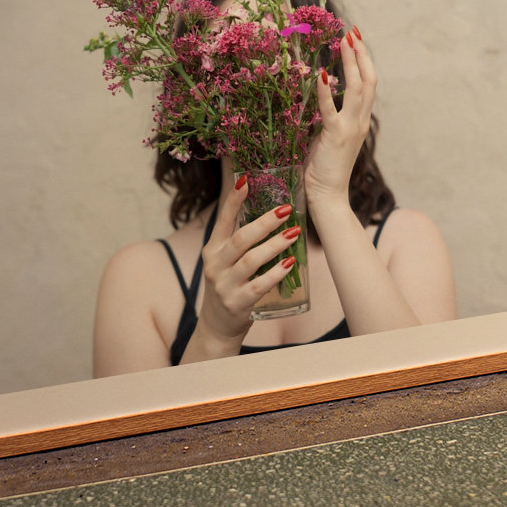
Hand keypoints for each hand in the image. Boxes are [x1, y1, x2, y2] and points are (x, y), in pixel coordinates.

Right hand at [190, 175, 303, 352]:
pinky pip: (258, 285)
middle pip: (241, 238)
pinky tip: (289, 263)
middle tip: (286, 210)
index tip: (246, 181)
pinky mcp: (237, 303)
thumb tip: (268, 212)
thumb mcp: (226, 261)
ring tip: (294, 232)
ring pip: (251, 260)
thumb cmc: (229, 286)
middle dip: (264, 222)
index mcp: (212, 249)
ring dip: (275, 244)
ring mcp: (224, 285)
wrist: (217, 326)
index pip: (223, 220)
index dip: (234, 200)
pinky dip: (275, 273)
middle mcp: (215, 265)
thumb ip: (240, 241)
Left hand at [304, 27, 376, 207]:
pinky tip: (320, 74)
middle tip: (352, 32)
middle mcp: (360, 122)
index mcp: (360, 121)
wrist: (328, 197)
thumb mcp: (329, 138)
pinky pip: (330, 110)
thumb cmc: (323, 169)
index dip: (364, 60)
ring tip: (343, 41)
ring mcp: (350, 128)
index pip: (367, 84)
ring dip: (350, 62)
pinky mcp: (334, 137)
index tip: (355, 39)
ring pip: (357, 89)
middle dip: (361, 54)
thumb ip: (329, 119)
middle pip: (368, 80)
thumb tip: (320, 99)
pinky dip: (326, 90)